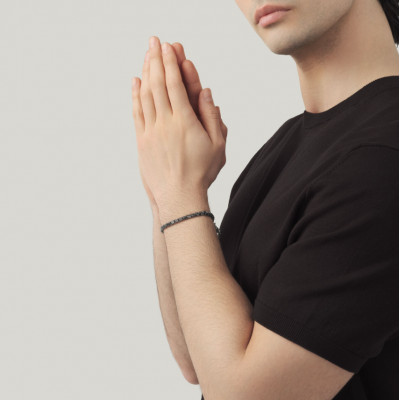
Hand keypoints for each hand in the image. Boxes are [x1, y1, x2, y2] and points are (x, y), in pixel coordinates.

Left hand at [132, 36, 226, 210]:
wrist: (177, 197)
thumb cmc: (201, 173)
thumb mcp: (218, 145)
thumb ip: (212, 116)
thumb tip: (206, 92)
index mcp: (185, 120)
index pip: (175, 84)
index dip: (171, 63)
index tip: (168, 47)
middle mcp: (165, 122)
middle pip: (158, 84)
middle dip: (156, 60)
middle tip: (154, 42)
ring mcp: (151, 131)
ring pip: (146, 95)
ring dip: (145, 72)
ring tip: (146, 55)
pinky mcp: (142, 141)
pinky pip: (137, 112)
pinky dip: (135, 95)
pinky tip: (135, 82)